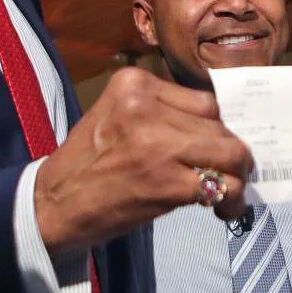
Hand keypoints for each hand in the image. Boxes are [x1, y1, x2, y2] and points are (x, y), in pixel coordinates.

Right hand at [34, 67, 252, 253]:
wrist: (54, 204)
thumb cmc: (90, 162)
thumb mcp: (119, 116)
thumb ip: (163, 112)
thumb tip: (222, 127)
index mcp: (134, 84)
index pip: (204, 100)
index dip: (217, 126)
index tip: (217, 145)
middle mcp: (146, 107)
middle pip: (219, 124)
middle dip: (230, 152)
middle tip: (228, 172)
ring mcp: (157, 144)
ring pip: (229, 152)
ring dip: (238, 176)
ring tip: (230, 192)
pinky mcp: (166, 182)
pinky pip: (220, 186)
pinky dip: (230, 199)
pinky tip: (222, 208)